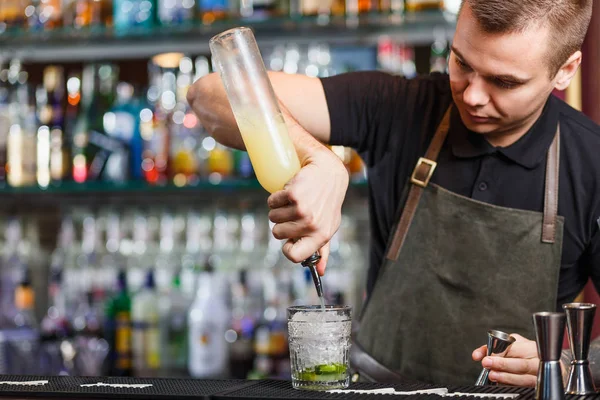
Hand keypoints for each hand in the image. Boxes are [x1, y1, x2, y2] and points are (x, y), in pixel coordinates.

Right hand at [267, 108, 348, 275]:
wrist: (328, 170)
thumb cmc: (327, 200)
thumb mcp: (328, 225)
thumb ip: (323, 249)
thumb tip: (321, 272)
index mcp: (321, 236)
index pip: (295, 256)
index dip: (286, 250)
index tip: (287, 241)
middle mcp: (312, 225)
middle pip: (277, 234)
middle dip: (280, 223)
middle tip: (293, 211)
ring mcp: (302, 210)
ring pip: (272, 217)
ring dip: (277, 209)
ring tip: (292, 200)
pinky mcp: (293, 195)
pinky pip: (272, 202)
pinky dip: (275, 196)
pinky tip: (288, 190)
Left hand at [472, 333, 569, 386]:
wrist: (552, 364)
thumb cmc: (527, 352)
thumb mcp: (511, 345)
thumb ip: (492, 347)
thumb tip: (477, 354)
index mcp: (530, 347)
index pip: (515, 349)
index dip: (499, 353)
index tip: (486, 356)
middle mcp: (538, 361)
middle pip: (522, 364)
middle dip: (503, 364)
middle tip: (487, 363)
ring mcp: (540, 375)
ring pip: (525, 378)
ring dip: (507, 378)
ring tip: (493, 375)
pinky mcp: (539, 385)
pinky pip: (526, 387)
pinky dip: (513, 385)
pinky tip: (503, 384)